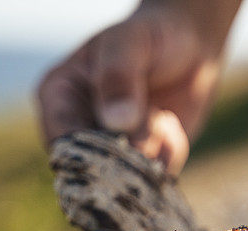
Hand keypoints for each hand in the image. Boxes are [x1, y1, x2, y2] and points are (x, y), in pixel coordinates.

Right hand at [37, 1, 239, 174]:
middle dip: (128, 153)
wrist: (189, 45)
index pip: (63, 141)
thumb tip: (117, 122)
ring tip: (160, 113)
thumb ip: (119, 77)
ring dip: (153, 150)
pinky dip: (170, 154)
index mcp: (57, 97)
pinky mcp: (138, 162)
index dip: (93, 152)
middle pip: (93, 168)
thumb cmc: (151, 36)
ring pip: (126, 178)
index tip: (126, 141)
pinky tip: (171, 126)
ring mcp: (108, 149)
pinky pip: (154, 178)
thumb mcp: (131, 44)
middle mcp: (76, 128)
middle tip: (153, 118)